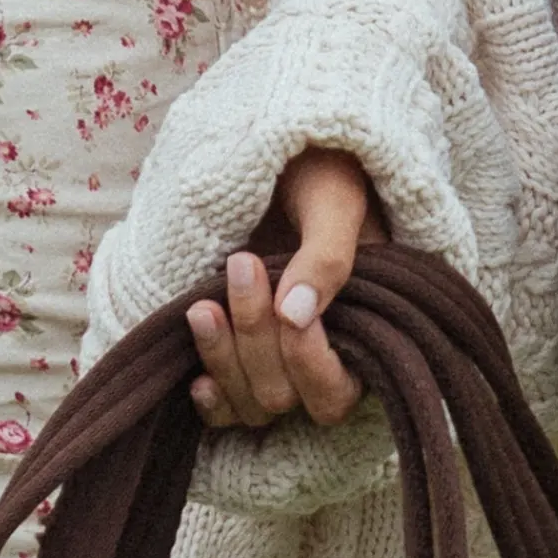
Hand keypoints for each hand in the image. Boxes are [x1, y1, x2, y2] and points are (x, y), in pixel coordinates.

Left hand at [187, 147, 379, 432]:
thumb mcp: (333, 200)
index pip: (336, 392)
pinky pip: (225, 405)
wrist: (284, 152)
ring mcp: (277, 358)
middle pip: (284, 397)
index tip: (284, 301)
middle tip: (240, 265)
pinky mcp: (239, 352)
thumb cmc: (322, 168)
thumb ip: (326, 256)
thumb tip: (296, 316)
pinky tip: (194, 376)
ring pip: (249, 404)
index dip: (308, 361)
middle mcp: (322, 355)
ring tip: (200, 306)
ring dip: (223, 360)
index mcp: (363, 328)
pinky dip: (210, 397)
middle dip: (255, 342)